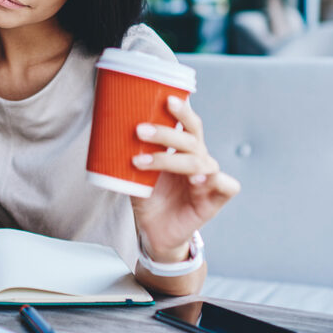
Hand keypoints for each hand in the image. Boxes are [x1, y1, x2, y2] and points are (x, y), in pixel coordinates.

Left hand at [130, 95, 239, 261]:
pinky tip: (196, 180)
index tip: (166, 99)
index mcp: (184, 149)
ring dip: (169, 159)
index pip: (188, 123)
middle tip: (139, 130)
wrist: (154, 233)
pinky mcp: (215, 200)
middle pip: (191, 138)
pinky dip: (212, 179)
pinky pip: (226, 185)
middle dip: (166, 133)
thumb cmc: (149, 199)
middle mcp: (199, 160)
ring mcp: (208, 179)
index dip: (182, 110)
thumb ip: (129, 154)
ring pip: (199, 161)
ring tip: (141, 161)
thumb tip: (107, 130)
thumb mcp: (135, 173)